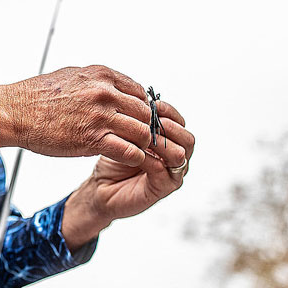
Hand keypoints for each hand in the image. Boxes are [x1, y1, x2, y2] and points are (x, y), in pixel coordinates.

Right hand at [0, 65, 152, 166]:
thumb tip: (110, 88)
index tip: (138, 119)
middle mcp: (105, 93)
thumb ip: (96, 82)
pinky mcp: (93, 139)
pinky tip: (128, 158)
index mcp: (102, 76)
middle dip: (145, 127)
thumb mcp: (71, 76)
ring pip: (142, 132)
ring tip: (135, 149)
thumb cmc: (36, 96)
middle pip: (145, 113)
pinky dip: (134, 157)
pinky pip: (129, 151)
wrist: (14, 112)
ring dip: (142, 143)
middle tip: (140, 137)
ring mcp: (101, 116)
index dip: (142, 109)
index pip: (140, 93)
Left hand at [61, 99, 194, 247]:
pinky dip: (151, 160)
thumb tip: (143, 99)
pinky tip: (138, 153)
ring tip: (146, 136)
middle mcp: (175, 158)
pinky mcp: (162, 188)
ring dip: (163, 143)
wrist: (100, 187)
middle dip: (170, 127)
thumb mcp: (125, 134)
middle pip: (188, 138)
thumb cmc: (113, 159)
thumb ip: (138, 121)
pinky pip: (164, 171)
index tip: (153, 103)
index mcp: (170, 142)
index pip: (180, 123)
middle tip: (152, 120)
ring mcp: (172, 174)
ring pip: (181, 154)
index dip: (169, 112)